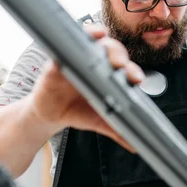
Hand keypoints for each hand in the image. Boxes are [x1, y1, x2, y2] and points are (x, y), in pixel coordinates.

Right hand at [30, 24, 143, 151]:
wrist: (50, 115)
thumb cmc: (77, 112)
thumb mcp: (99, 122)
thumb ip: (117, 130)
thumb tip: (136, 147)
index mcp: (110, 76)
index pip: (125, 69)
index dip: (132, 72)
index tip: (136, 79)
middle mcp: (96, 63)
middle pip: (112, 50)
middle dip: (118, 54)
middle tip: (119, 65)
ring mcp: (78, 58)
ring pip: (92, 41)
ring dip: (99, 39)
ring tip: (101, 41)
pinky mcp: (59, 58)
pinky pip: (66, 44)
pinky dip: (70, 40)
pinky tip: (74, 42)